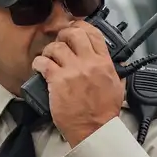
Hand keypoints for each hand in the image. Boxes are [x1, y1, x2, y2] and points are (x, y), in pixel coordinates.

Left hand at [30, 22, 124, 145]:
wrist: (94, 129)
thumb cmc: (103, 113)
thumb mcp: (117, 86)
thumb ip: (112, 69)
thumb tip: (113, 61)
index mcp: (104, 63)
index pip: (94, 33)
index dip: (81, 26)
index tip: (74, 28)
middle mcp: (88, 63)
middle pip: (74, 34)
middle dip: (64, 34)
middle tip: (59, 41)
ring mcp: (73, 71)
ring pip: (56, 46)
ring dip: (50, 50)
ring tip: (49, 58)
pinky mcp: (58, 81)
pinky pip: (43, 62)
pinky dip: (38, 62)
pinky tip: (39, 67)